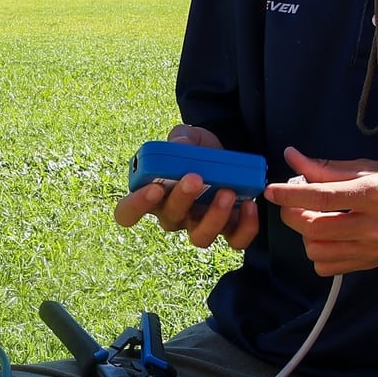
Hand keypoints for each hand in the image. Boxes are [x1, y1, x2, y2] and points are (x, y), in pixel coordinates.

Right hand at [113, 124, 260, 251]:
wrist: (227, 155)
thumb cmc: (197, 149)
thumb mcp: (188, 136)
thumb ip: (181, 137)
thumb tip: (179, 144)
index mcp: (152, 196)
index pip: (127, 213)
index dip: (136, 206)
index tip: (152, 189)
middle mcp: (173, 216)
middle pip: (169, 221)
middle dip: (181, 200)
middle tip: (194, 177)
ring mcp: (200, 226)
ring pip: (200, 237)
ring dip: (214, 217)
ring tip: (227, 191)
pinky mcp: (229, 230)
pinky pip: (235, 240)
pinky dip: (245, 227)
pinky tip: (250, 204)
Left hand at [262, 147, 377, 275]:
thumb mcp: (374, 168)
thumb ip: (330, 167)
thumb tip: (293, 158)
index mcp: (375, 194)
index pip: (322, 198)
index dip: (290, 194)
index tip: (271, 189)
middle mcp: (374, 226)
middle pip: (312, 226)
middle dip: (292, 212)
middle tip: (295, 200)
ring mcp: (372, 250)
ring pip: (315, 249)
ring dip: (305, 232)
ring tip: (315, 217)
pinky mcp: (370, 265)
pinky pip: (326, 266)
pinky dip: (319, 252)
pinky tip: (328, 236)